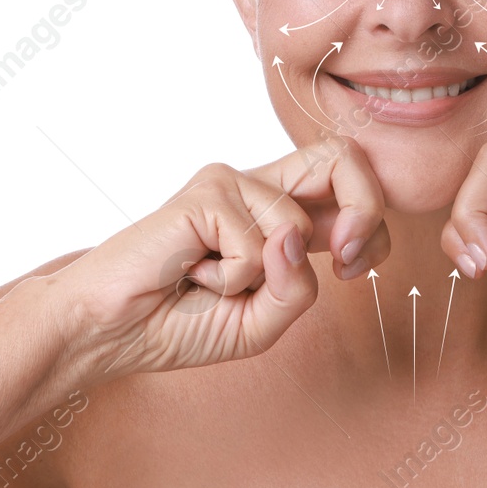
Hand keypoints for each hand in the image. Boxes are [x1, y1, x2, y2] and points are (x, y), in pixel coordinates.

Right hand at [53, 137, 390, 381]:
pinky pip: (252, 245)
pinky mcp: (204, 193)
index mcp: (282, 214)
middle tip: (347, 261)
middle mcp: (261, 188)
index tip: (355, 267)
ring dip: (260, 279)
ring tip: (211, 282)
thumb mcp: (262, 324)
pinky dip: (227, 279)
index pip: (352, 183)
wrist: (112, 331)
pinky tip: (188, 272)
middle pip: (342, 157)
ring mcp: (231, 184)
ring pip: (296, 225)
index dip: (374, 221)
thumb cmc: (180, 323)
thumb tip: (295, 239)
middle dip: (366, 207)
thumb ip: (298, 291)